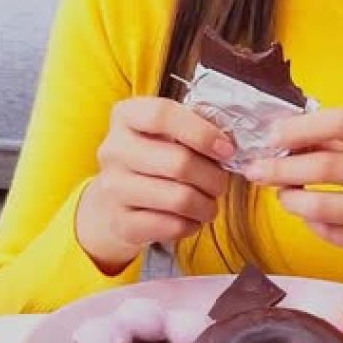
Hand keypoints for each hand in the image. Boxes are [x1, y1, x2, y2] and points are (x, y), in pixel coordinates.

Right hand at [76, 97, 233, 273]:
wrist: (113, 201)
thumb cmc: (154, 157)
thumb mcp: (168, 133)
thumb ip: (196, 128)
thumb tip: (230, 144)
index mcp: (127, 116)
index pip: (162, 115)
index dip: (202, 132)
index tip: (227, 149)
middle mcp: (114, 149)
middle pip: (178, 162)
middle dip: (213, 176)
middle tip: (221, 182)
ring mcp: (113, 188)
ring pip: (179, 199)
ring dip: (206, 205)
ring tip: (210, 203)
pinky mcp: (120, 222)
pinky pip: (170, 226)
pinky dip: (191, 225)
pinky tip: (191, 219)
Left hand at [243, 109, 342, 286]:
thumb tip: (289, 135)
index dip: (301, 127)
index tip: (274, 134)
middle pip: (327, 166)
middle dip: (282, 168)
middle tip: (257, 169)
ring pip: (326, 207)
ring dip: (291, 200)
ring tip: (280, 194)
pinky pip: (335, 234)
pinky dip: (313, 224)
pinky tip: (307, 215)